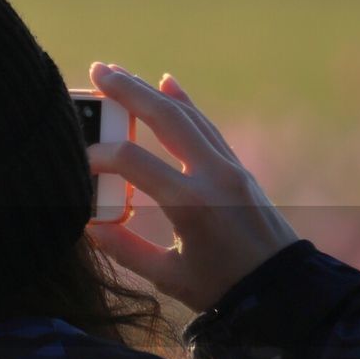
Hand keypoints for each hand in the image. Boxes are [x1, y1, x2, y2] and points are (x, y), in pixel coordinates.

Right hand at [84, 61, 299, 313]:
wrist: (283, 288)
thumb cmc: (221, 289)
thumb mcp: (167, 277)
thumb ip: (124, 249)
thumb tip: (87, 226)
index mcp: (190, 204)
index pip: (133, 161)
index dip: (99, 155)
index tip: (76, 160)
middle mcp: (212, 175)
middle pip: (165, 119)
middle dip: (129, 92)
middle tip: (97, 69)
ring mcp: (229, 167)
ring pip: (186, 116)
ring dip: (151, 91)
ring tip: (118, 73)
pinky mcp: (237, 168)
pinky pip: (205, 126)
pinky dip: (185, 103)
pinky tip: (168, 82)